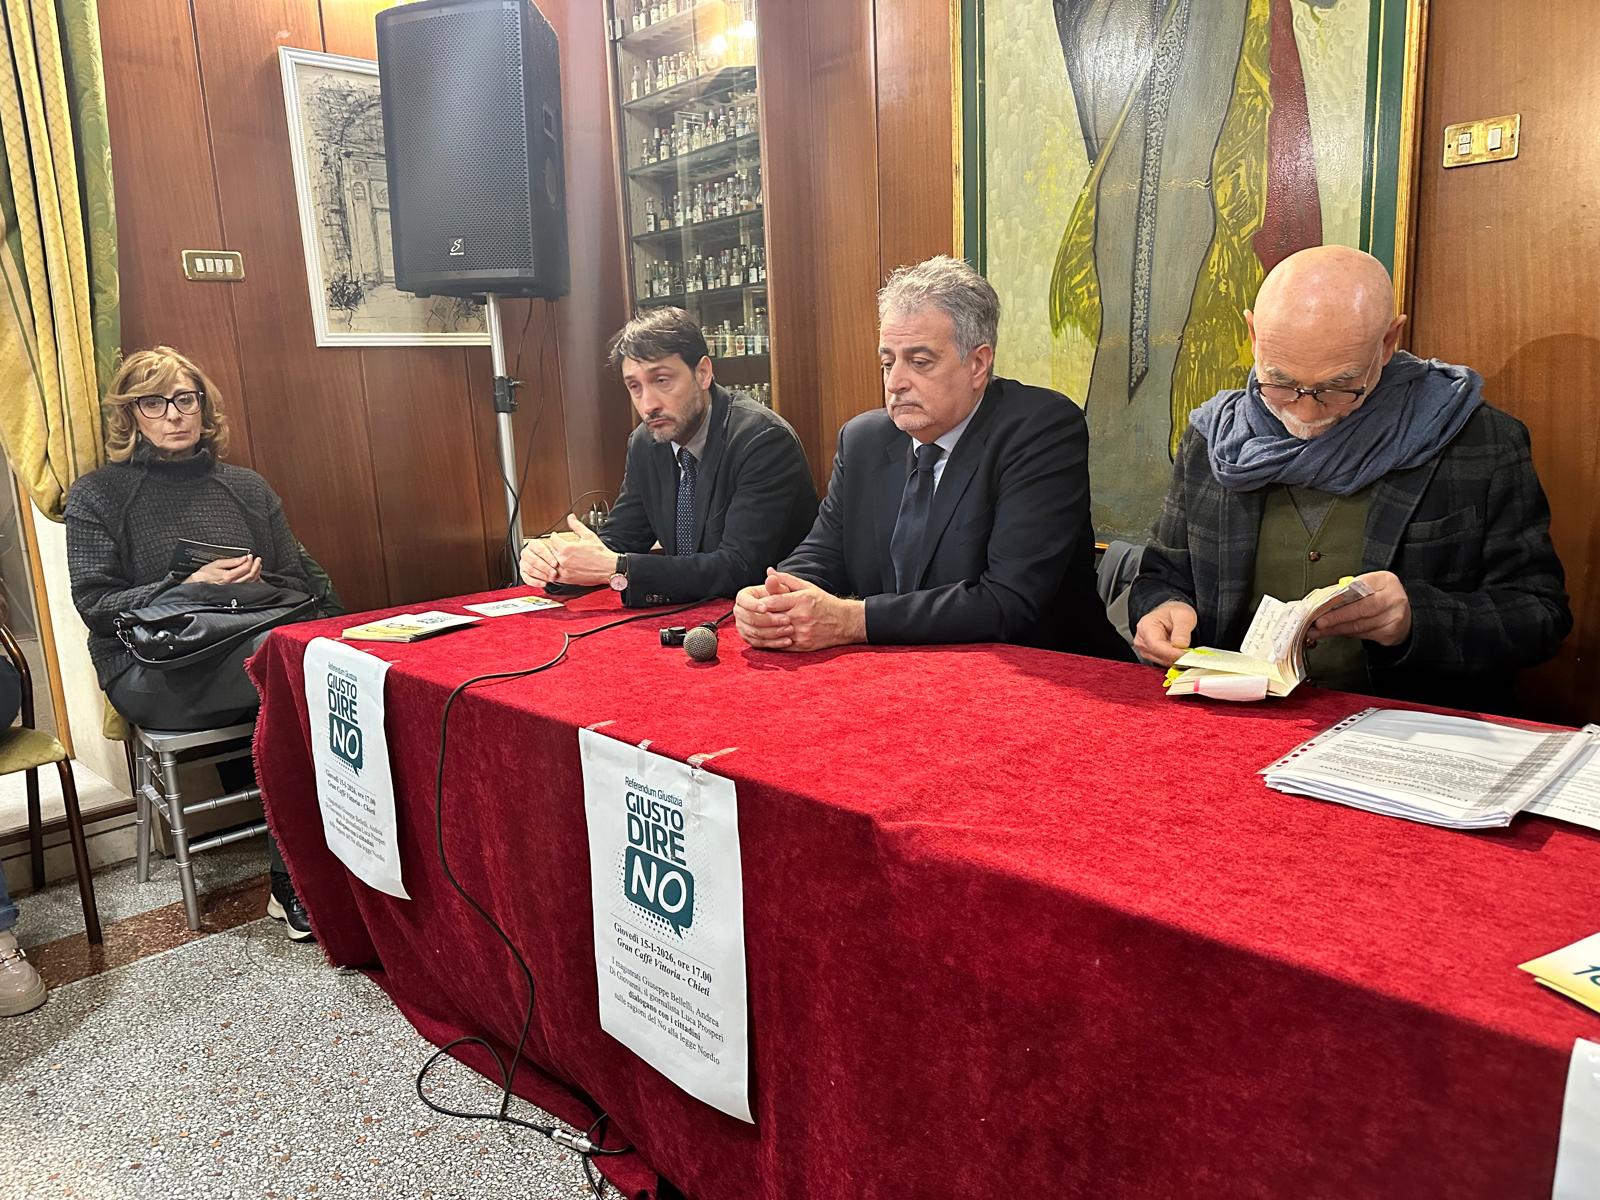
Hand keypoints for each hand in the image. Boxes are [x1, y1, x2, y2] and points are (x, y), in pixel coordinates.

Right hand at [186, 554, 256, 584]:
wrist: (200, 584)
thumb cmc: (206, 574)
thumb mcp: (217, 564)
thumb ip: (231, 561)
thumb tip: (243, 558)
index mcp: (229, 576)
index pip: (245, 568)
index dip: (250, 561)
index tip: (250, 556)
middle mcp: (234, 584)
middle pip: (251, 575)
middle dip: (256, 566)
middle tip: (257, 559)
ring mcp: (236, 588)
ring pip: (251, 581)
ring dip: (256, 572)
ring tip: (257, 565)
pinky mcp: (237, 590)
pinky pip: (249, 585)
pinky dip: (255, 579)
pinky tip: (255, 574)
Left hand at [520, 515, 616, 587]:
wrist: (608, 568)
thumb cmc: (600, 554)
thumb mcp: (588, 535)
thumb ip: (576, 525)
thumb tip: (571, 517)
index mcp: (567, 549)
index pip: (553, 540)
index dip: (554, 536)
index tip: (556, 536)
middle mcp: (563, 560)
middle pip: (550, 551)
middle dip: (553, 547)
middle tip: (557, 545)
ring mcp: (564, 571)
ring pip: (550, 563)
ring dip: (553, 559)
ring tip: (558, 556)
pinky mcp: (567, 580)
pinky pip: (554, 575)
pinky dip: (555, 570)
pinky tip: (559, 567)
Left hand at [734, 568, 865, 651]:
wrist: (844, 623)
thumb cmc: (824, 603)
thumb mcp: (807, 587)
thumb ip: (786, 580)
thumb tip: (769, 572)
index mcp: (802, 600)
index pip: (774, 602)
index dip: (761, 604)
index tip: (753, 604)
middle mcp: (802, 616)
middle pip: (773, 618)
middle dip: (760, 617)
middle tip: (748, 616)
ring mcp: (802, 633)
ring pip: (776, 633)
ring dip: (764, 631)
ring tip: (755, 627)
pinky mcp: (803, 645)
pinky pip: (782, 645)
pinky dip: (773, 641)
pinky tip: (766, 637)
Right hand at [1133, 600, 1198, 666]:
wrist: (1170, 615)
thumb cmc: (1174, 613)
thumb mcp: (1183, 616)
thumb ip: (1182, 630)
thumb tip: (1181, 645)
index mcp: (1146, 626)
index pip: (1156, 645)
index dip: (1172, 653)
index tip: (1187, 655)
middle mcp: (1141, 639)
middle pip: (1158, 655)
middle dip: (1177, 657)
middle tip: (1193, 655)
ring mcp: (1144, 649)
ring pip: (1162, 661)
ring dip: (1177, 659)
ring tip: (1188, 652)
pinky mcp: (1150, 655)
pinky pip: (1164, 662)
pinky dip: (1175, 660)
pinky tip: (1182, 654)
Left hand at [1309, 571, 1411, 646]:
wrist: (1402, 613)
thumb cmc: (1380, 597)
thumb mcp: (1368, 587)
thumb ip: (1346, 591)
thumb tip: (1321, 600)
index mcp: (1385, 580)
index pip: (1358, 589)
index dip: (1338, 599)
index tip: (1321, 606)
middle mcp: (1393, 598)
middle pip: (1361, 609)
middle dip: (1336, 617)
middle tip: (1319, 622)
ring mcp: (1395, 617)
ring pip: (1360, 625)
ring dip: (1337, 629)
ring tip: (1320, 630)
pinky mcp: (1391, 633)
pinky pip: (1364, 634)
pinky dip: (1348, 634)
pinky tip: (1337, 632)